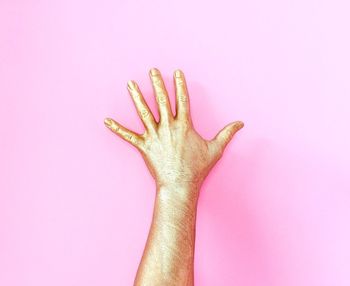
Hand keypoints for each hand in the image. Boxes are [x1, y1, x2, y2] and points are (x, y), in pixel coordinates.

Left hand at [104, 68, 243, 194]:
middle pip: (162, 100)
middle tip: (152, 70)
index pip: (182, 99)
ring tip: (130, 83)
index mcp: (184, 125)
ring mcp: (154, 136)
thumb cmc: (197, 168)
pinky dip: (117, 128)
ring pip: (143, 112)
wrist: (180, 184)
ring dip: (136, 97)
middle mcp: (168, 127)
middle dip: (157, 83)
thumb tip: (241, 123)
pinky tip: (106, 120)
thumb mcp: (215, 149)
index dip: (180, 84)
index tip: (176, 72)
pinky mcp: (144, 146)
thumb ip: (227, 133)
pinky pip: (128, 136)